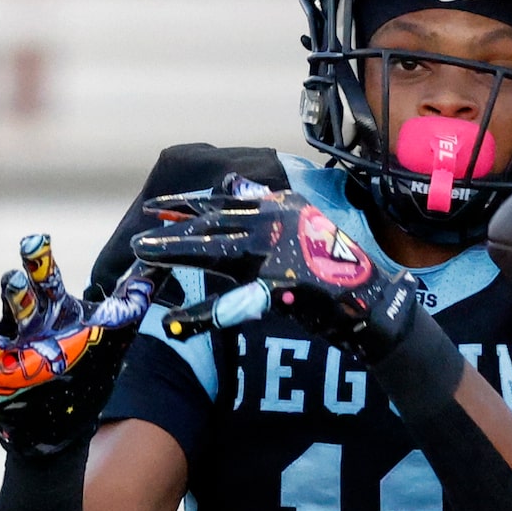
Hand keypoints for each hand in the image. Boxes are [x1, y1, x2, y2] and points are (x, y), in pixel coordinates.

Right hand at [0, 233, 153, 455]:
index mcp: (51, 309)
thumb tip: (161, 261)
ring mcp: (2, 357)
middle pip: (16, 302)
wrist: (65, 417)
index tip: (35, 242)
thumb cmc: (85, 360)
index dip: (38, 259)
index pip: (45, 277)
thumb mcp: (113, 329)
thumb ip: (134, 295)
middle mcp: (24, 327)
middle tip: (14, 281)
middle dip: (14, 293)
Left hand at [129, 176, 428, 359]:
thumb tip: (231, 187)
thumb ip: (265, 210)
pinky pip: (233, 303)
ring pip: (215, 250)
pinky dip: (204, 316)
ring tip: (144, 257)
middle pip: (212, 224)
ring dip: (176, 253)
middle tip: (139, 239)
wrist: (372, 299)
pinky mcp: (281, 285)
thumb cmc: (332, 268)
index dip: (186, 204)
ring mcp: (278, 252)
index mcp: (280, 206)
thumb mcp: (300, 225)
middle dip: (172, 230)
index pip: (223, 200)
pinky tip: (177, 323)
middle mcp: (277, 221)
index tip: (154, 207)